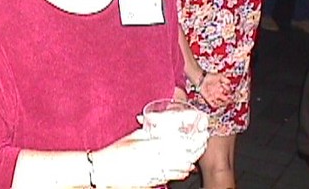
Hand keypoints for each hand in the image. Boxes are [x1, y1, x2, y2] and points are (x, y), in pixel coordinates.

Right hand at [93, 118, 208, 186]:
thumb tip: (163, 127)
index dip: (195, 138)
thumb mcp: (135, 136)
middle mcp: (158, 159)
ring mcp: (157, 172)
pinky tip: (185, 167)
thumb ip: (151, 132)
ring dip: (191, 160)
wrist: (106, 169)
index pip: (182, 142)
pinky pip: (174, 176)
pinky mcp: (155, 180)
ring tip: (194, 154)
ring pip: (183, 168)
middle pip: (187, 155)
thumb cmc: (117, 151)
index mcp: (153, 145)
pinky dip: (182, 171)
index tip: (201, 133)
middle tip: (202, 141)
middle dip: (197, 148)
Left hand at [199, 72, 230, 107]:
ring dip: (224, 104)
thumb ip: (226, 79)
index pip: (229, 92)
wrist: (201, 78)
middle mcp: (219, 92)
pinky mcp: (209, 98)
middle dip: (230, 100)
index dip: (232, 93)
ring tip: (226, 104)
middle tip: (231, 101)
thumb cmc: (210, 76)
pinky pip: (213, 104)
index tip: (235, 95)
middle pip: (226, 99)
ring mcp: (214, 96)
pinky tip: (218, 105)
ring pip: (221, 103)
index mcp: (222, 87)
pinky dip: (215, 105)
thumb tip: (230, 83)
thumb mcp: (220, 76)